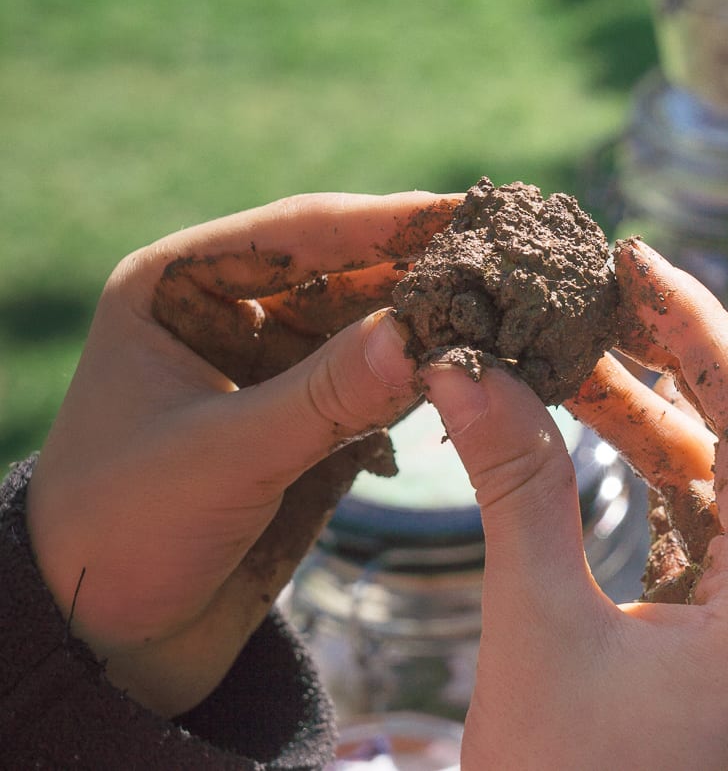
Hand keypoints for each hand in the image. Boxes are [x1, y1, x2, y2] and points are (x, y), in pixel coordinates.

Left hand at [26, 191, 460, 716]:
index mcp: (177, 290)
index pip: (295, 234)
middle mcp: (229, 316)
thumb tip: (419, 335)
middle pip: (342, 276)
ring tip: (502, 314)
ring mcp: (272, 370)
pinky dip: (416, 382)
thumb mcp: (222, 455)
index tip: (460, 211)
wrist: (110, 630)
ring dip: (424, 328)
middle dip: (415, 273)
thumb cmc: (122, 532)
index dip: (381, 221)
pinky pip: (373, 386)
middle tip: (500, 263)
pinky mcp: (306, 421)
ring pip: (365, 331)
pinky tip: (466, 372)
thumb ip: (323, 396)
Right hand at [424, 239, 727, 769]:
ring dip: (653, 415)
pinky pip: (708, 522)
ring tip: (574, 359)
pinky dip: (653, 469)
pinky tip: (597, 430)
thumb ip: (513, 483)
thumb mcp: (535, 626)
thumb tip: (465, 369)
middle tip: (595, 301)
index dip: (701, 329)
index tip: (634, 264)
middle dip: (674, 361)